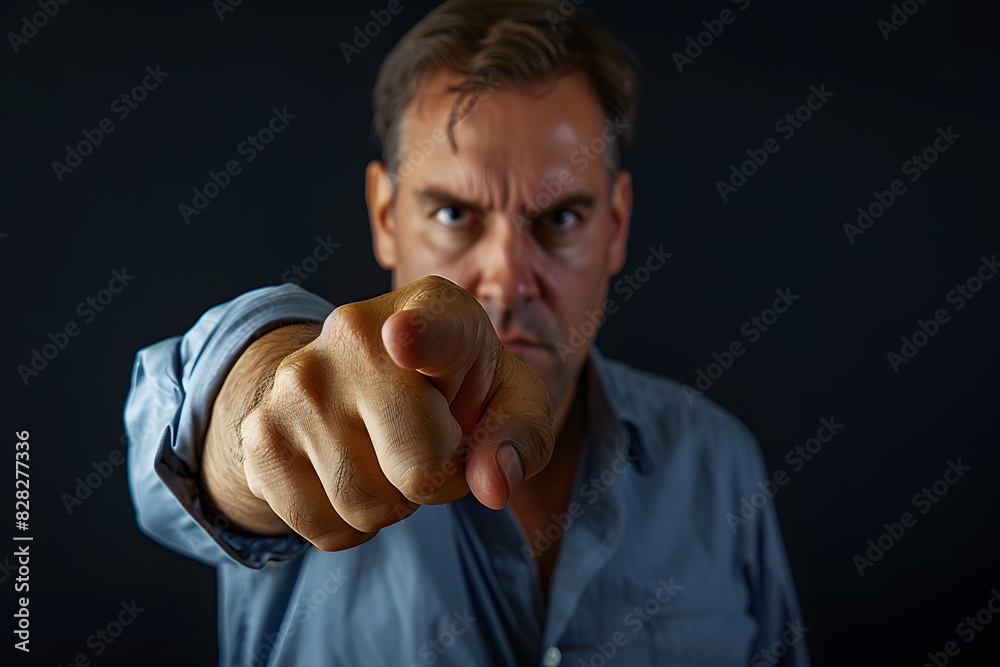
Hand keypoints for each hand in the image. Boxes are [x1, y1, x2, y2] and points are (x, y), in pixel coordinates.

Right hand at [234, 275, 553, 550]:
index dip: (418, 337)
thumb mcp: (510, 397)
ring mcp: (296, 384)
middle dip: (440, 480)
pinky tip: (355, 475)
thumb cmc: (457, 385)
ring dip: (394, 504)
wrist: (361, 374)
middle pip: (418, 468)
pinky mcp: (260, 433)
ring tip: (391, 454)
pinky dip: (351, 526)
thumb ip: (519, 435)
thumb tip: (493, 485)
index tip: (404, 337)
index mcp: (434, 310)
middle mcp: (354, 336)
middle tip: (434, 444)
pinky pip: (323, 528)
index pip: (427, 329)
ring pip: (367, 506)